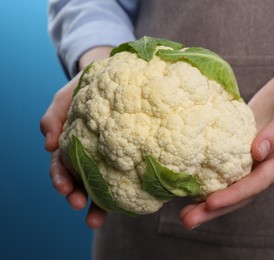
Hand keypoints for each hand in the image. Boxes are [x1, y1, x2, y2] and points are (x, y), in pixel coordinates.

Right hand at [40, 46, 112, 228]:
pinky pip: (126, 176)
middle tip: (79, 204)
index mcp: (72, 144)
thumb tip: (48, 144)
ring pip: (102, 184)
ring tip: (95, 219)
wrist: (117, 78)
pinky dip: (124, 192)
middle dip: (77, 196)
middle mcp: (89, 155)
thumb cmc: (88, 88)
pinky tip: (129, 204)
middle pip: (81, 181)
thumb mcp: (66, 98)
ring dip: (97, 205)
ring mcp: (109, 157)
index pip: (62, 166)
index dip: (61, 179)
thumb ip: (53, 117)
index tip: (64, 189)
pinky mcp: (128, 155)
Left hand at [179, 54, 273, 228]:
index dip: (235, 195)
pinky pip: (225, 161)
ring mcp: (254, 153)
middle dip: (215, 208)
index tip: (211, 203)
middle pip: (241, 191)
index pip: (259, 182)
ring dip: (208, 197)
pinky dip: (210, 173)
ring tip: (184, 210)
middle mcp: (268, 161)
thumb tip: (257, 153)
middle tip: (188, 220)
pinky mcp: (241, 141)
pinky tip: (190, 178)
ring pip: (231, 180)